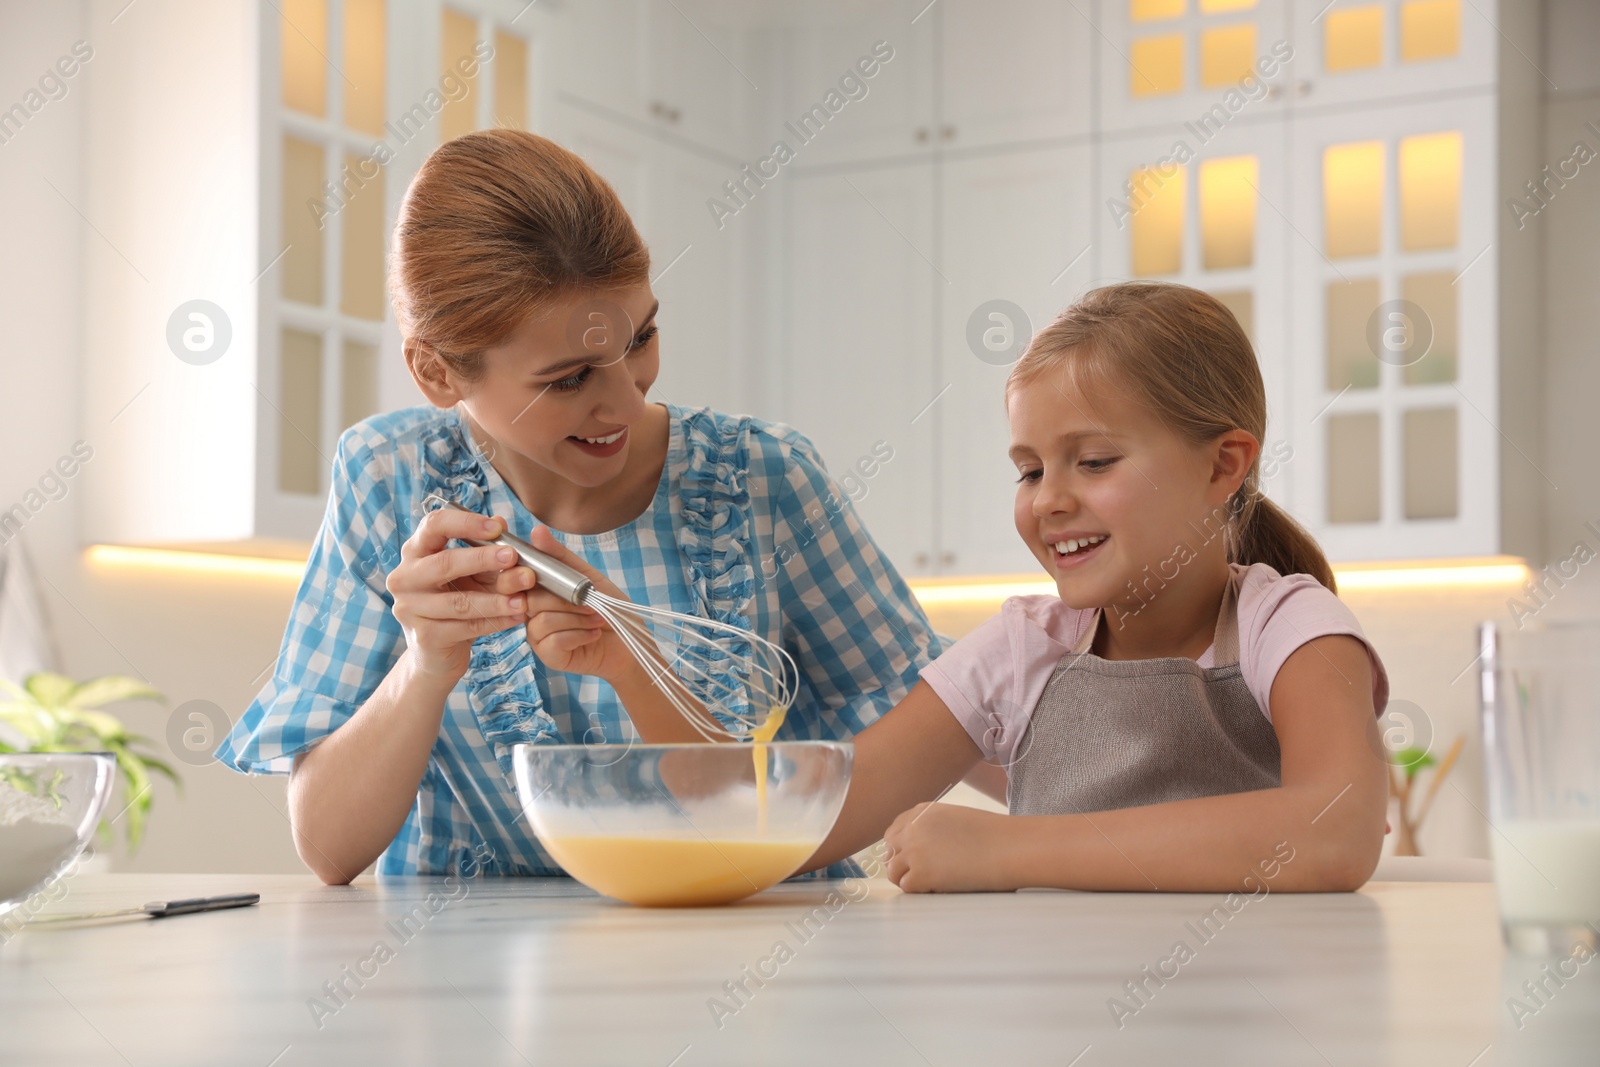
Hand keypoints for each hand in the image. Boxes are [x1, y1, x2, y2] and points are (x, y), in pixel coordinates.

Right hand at [388, 508, 534, 681]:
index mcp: (415, 551)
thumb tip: (501, 521)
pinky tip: (517, 618)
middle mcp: (405, 577)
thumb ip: (486, 549)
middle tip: (514, 557)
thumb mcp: (474, 572)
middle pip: (444, 563)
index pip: (433, 525)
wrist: (437, 653)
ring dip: (496, 599)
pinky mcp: (424, 636)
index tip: (496, 527)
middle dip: (483, 559)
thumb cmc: (456, 601)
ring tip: (524, 598)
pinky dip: (495, 622)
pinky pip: (466, 626)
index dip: (465, 523)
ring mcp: (410, 608)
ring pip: (459, 602)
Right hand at [520, 528, 640, 685]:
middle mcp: (531, 614)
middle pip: (527, 599)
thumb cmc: (607, 607)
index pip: (510, 579)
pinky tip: (594, 633)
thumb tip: (537, 531)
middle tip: (588, 600)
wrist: (630, 641)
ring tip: (597, 617)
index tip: (534, 574)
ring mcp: (538, 637)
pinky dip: (579, 634)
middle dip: (563, 598)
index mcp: (536, 591)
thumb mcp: (586, 576)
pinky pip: (553, 641)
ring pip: (541, 620)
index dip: (516, 575)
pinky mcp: (549, 656)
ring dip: (577, 617)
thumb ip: (559, 556)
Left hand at [884, 803, 1016, 892]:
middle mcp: (913, 828)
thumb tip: (915, 852)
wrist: (1011, 848)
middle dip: (902, 864)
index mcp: (922, 811)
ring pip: (893, 871)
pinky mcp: (921, 874)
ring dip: (910, 879)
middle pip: (889, 851)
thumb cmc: (993, 837)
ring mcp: (914, 851)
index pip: (894, 831)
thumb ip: (932, 830)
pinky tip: (941, 888)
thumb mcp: (955, 820)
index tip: (913, 858)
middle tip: (923, 874)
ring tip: (934, 883)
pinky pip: (907, 887)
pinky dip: (921, 892)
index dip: (901, 848)